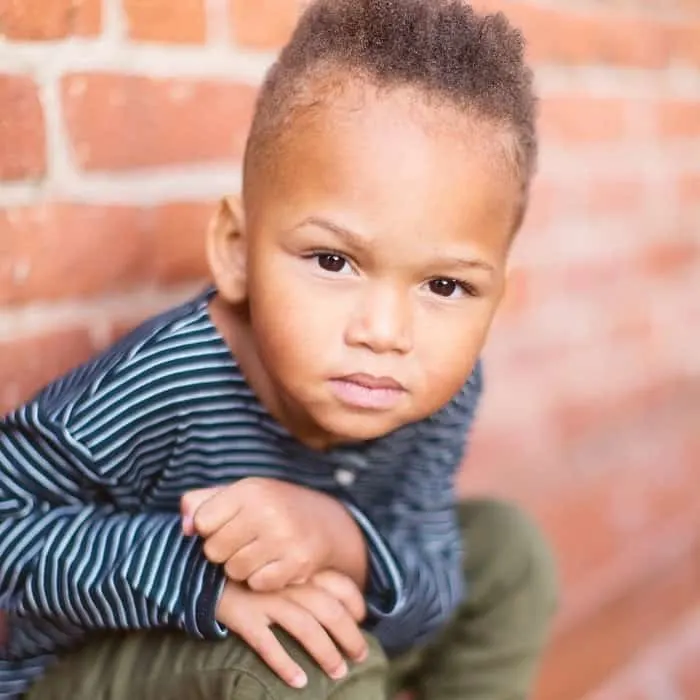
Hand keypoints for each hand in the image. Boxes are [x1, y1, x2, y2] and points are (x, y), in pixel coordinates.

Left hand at [182, 478, 366, 590]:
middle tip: (242, 542)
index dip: (210, 528)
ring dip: (241, 568)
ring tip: (257, 553)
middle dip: (223, 551)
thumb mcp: (240, 494)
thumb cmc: (272, 507)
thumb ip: (202, 503)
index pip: (203, 522)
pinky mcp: (298, 562)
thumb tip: (185, 528)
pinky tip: (273, 564)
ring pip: (234, 570)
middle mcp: (267, 511)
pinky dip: (261, 580)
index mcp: (250, 490)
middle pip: (214, 550)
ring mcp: (284, 537)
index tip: (226, 525)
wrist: (326, 522)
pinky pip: (257, 584)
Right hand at [216, 570, 367, 688]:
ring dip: (326, 653)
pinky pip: (268, 644)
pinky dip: (285, 665)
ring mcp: (265, 599)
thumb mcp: (279, 564)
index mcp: (297, 567)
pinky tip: (299, 682)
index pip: (339, 583)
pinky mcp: (243, 616)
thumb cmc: (247, 570)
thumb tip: (335, 602)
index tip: (362, 621)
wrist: (200, 566)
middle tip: (360, 655)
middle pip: (329, 610)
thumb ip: (303, 577)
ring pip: (305, 628)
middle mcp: (286, 582)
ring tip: (338, 672)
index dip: (356, 604)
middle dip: (350, 635)